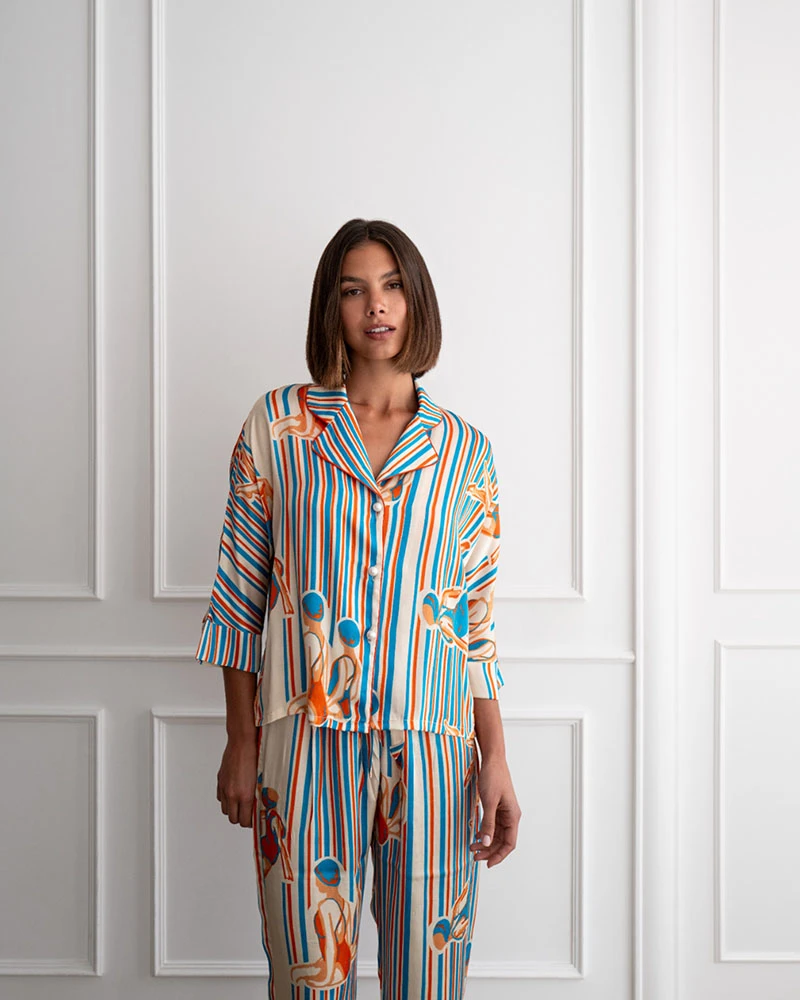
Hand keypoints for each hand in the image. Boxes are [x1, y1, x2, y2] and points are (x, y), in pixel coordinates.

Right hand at [216, 734, 258, 826]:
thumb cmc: (255, 756)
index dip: (250, 823)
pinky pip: (220, 798)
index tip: (255, 820)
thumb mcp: (261, 779)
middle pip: (233, 819)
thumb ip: (258, 795)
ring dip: (233, 810)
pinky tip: (234, 794)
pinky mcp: (220, 781)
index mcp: (245, 795)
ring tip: (241, 805)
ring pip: (225, 810)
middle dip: (241, 819)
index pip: (244, 821)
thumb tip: (261, 805)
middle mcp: (232, 794)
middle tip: (249, 814)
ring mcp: (224, 788)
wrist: (242, 742)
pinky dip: (226, 799)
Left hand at [470, 753, 521, 867]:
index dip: (499, 856)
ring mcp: (504, 812)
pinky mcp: (497, 807)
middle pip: (502, 841)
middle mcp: (510, 816)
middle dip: (490, 851)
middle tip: (474, 856)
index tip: (488, 864)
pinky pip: (492, 825)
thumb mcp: (489, 802)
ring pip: (497, 834)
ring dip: (486, 843)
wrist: (492, 760)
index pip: (509, 843)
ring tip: (472, 847)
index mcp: (513, 816)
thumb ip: (488, 823)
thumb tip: (487, 843)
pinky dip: (485, 832)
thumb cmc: (493, 777)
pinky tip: (477, 835)